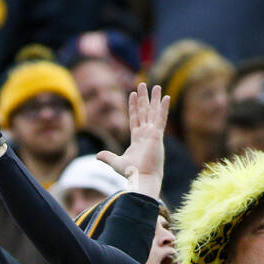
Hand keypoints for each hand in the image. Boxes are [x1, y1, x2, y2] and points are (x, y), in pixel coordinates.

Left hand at [96, 83, 168, 198]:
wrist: (141, 178)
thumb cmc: (131, 173)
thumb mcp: (116, 163)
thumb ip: (108, 157)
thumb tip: (97, 155)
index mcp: (137, 139)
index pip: (135, 118)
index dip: (134, 106)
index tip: (133, 94)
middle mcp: (146, 135)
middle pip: (145, 112)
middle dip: (144, 98)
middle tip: (144, 84)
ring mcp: (153, 134)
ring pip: (153, 112)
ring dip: (154, 99)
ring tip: (155, 86)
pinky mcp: (157, 135)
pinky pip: (161, 118)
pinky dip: (164, 108)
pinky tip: (166, 97)